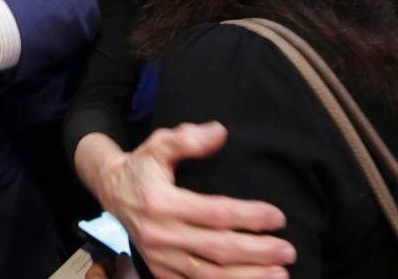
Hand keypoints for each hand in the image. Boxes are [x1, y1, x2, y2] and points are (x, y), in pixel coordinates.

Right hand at [74, 124, 295, 277]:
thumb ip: (188, 139)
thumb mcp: (159, 144)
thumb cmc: (142, 165)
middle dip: (258, 252)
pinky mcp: (159, 272)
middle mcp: (159, 234)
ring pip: (211, 275)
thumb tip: (220, 132)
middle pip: (218, 249)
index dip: (249, 217)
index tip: (277, 217)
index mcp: (160, 201)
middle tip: (287, 250)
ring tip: (280, 273)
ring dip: (249, 277)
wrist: (110, 190)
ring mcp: (158, 258)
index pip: (215, 213)